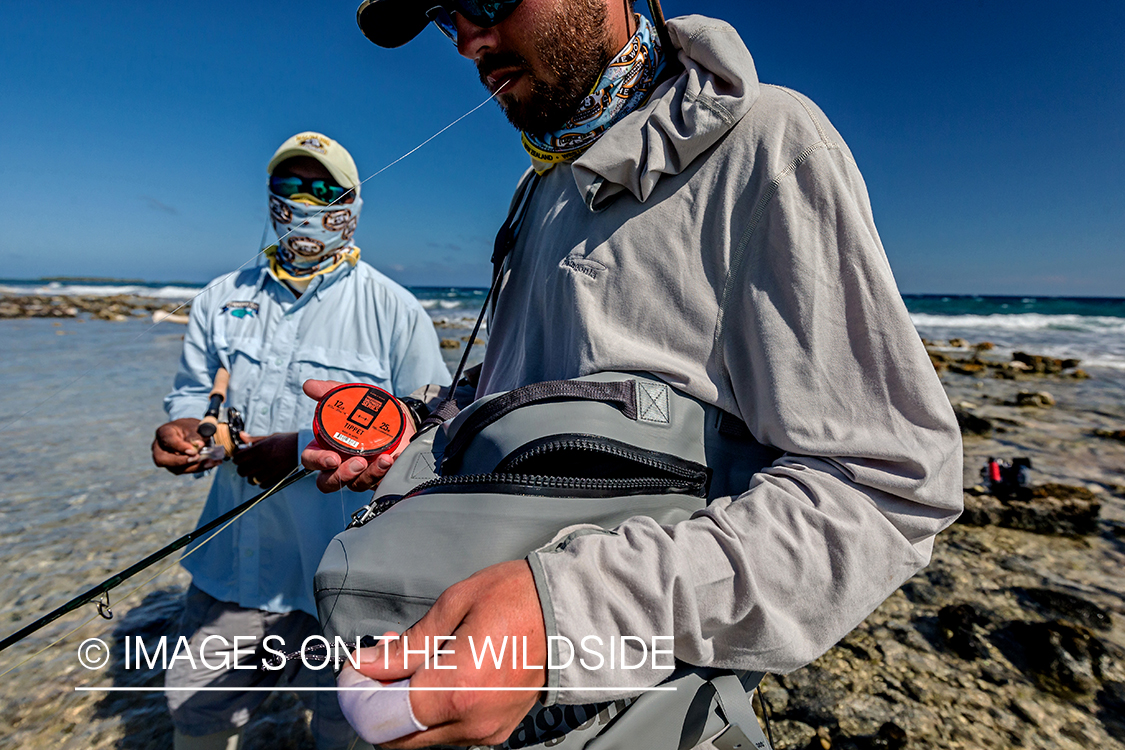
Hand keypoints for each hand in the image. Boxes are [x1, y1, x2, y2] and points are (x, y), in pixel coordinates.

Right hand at [152, 418, 220, 473]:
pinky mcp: (174, 467)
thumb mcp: (195, 426)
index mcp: (164, 432)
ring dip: (194, 467)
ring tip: (210, 461)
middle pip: (163, 459)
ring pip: (175, 468)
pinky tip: (212, 463)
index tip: (192, 450)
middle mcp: (160, 448)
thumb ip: (196, 434)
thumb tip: (198, 444)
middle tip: (197, 458)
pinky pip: (185, 470)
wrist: (190, 432)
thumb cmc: (190, 427)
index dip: (179, 447)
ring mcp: (166, 459)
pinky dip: (199, 468)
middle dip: (181, 461)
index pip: (167, 440)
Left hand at [232, 432, 298, 487]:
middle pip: (242, 471)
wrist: (304, 448)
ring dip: (251, 476)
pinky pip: (262, 485)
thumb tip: (241, 436)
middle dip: (242, 468)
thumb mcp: (270, 437)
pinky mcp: (276, 478)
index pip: (238, 458)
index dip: (238, 458)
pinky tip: (264, 475)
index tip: (241, 456)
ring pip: (251, 479)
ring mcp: (269, 471)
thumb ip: (254, 439)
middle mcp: (262, 461)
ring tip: (256, 471)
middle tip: (247, 464)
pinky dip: (261, 482)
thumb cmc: (287, 441)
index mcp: (258, 449)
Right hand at [300, 379, 415, 491]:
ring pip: (356, 484)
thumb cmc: (366, 411)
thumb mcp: (349, 398)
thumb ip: (329, 392)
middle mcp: (339, 463)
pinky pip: (380, 481)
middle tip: (359, 462)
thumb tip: (309, 385)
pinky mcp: (378, 476)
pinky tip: (396, 459)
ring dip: (370, 474)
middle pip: (328, 481)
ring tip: (383, 459)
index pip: (310, 461)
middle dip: (342, 475)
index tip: (332, 458)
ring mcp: (359, 473)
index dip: (317, 462)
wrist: (396, 416)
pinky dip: (388, 471)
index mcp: (325, 447)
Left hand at [354, 560, 546, 747]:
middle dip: (379, 703)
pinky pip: (448, 732)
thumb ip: (408, 645)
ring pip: (421, 737)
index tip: (356, 668)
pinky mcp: (496, 730)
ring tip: (414, 661)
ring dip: (405, 706)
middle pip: (398, 737)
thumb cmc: (519, 598)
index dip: (360, 693)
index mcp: (457, 689)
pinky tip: (437, 674)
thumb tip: (367, 663)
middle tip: (379, 664)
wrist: (570, 612)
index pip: (383, 716)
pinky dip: (432, 710)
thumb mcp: (456, 605)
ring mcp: (486, 730)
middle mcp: (471, 720)